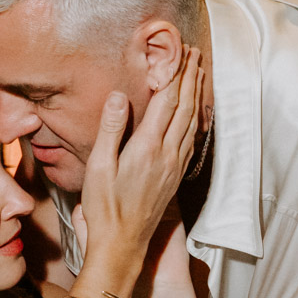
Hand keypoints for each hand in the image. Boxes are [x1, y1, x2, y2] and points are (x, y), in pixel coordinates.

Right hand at [71, 48, 201, 278]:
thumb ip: (111, 129)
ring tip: (199, 74)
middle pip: (185, 108)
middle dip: (191, 78)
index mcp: (147, 148)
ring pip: (192, 123)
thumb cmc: (105, 207)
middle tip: (195, 55)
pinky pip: (191, 140)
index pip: (167, 102)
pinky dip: (195, 119)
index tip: (180, 54)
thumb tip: (119, 97)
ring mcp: (174, 167)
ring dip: (196, 95)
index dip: (175, 75)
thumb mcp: (99, 167)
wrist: (122, 243)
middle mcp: (167, 155)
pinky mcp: (175, 177)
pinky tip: (195, 113)